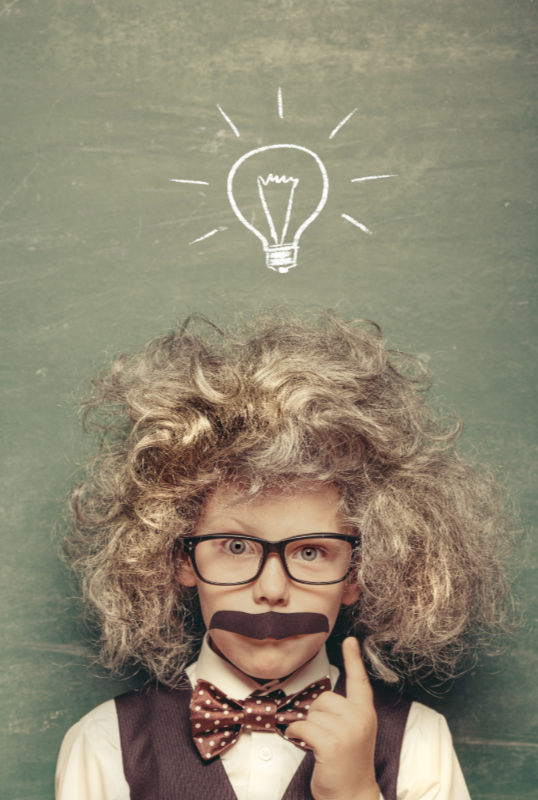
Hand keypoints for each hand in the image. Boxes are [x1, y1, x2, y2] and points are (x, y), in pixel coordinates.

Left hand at [286, 637, 378, 799]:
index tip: (351, 640)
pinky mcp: (332, 743)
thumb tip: (317, 700)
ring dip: (309, 729)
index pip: (359, 680)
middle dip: (317, 715)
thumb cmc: (348, 765)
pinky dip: (299, 735)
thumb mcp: (354, 733)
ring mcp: (347, 730)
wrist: (353, 797)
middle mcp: (359, 717)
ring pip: (311, 713)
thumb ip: (343, 713)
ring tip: (323, 747)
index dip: (353, 658)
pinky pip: (302, 726)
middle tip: (327, 737)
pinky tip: (311, 748)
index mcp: (365, 712)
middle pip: (323, 698)